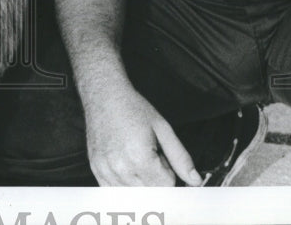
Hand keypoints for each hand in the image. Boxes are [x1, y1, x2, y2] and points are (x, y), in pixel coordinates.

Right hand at [84, 81, 200, 185]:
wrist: (104, 95)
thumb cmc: (132, 108)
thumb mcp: (163, 128)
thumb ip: (180, 157)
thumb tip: (195, 180)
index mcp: (139, 157)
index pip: (166, 186)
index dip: (169, 172)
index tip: (162, 157)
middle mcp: (120, 168)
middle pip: (150, 193)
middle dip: (156, 179)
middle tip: (150, 155)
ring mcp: (105, 170)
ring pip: (133, 195)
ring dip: (140, 182)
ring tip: (136, 157)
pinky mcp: (96, 169)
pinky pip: (114, 191)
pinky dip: (124, 184)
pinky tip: (124, 164)